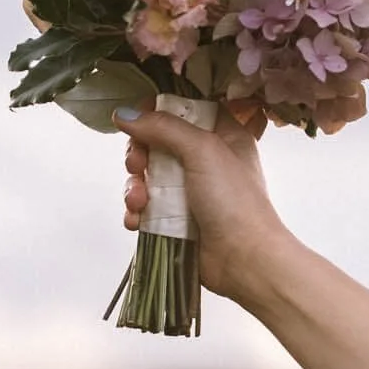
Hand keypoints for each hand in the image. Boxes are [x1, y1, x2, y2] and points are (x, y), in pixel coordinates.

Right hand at [119, 105, 290, 304]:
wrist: (243, 259)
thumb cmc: (234, 201)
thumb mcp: (203, 150)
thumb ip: (164, 127)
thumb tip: (125, 113)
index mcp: (221, 136)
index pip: (185, 109)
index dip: (159, 110)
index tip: (139, 117)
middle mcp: (204, 160)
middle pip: (158, 142)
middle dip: (140, 152)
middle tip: (138, 164)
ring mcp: (189, 191)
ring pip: (147, 176)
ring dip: (135, 186)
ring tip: (140, 200)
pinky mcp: (175, 219)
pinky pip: (145, 208)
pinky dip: (137, 211)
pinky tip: (137, 219)